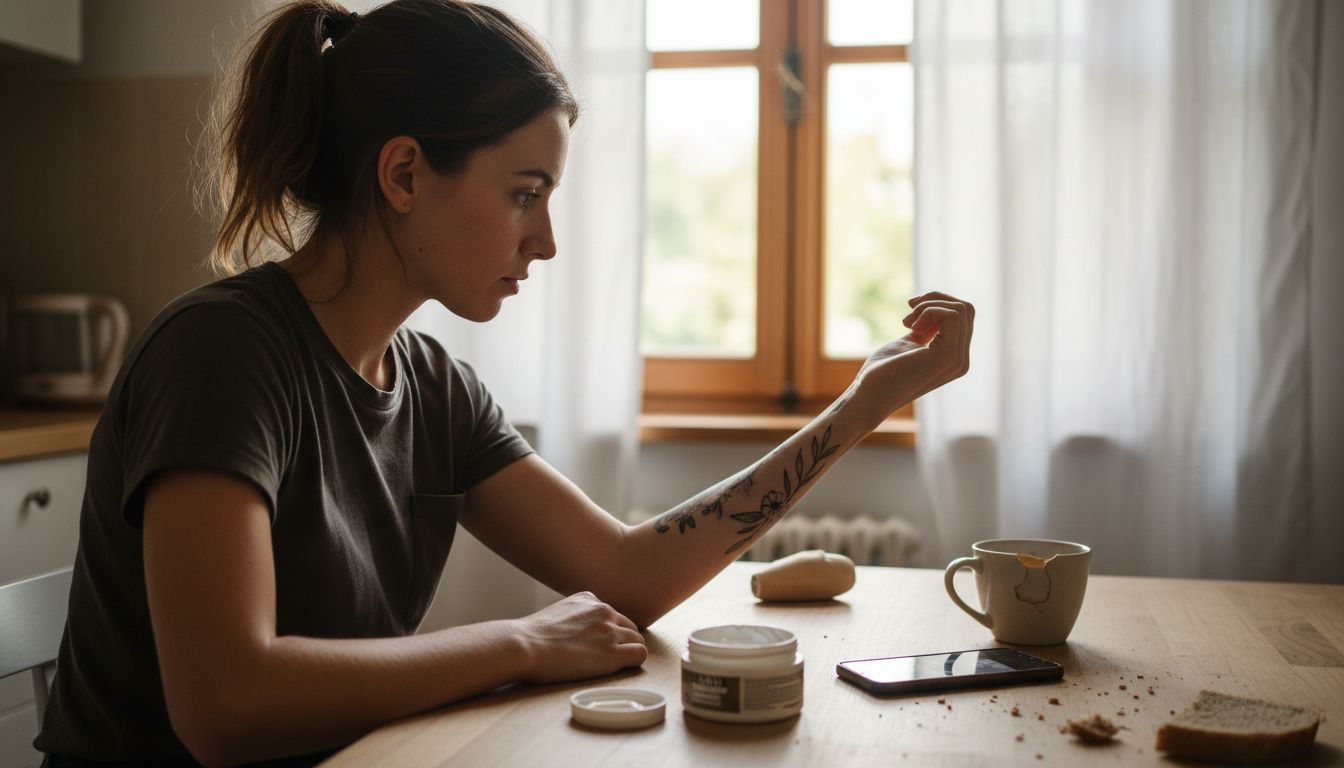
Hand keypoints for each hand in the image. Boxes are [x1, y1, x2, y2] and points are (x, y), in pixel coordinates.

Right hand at [513, 592, 647, 683]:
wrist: (524, 646)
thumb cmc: (532, 636)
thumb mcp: (558, 611)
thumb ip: (576, 615)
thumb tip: (581, 630)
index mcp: (590, 599)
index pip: (613, 615)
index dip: (608, 632)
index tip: (597, 644)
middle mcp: (604, 611)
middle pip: (629, 627)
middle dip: (622, 641)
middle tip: (607, 657)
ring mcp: (609, 632)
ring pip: (637, 640)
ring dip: (628, 652)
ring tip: (612, 665)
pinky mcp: (611, 654)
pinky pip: (639, 654)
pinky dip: (633, 661)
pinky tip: (620, 668)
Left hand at [854, 291, 973, 415]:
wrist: (868, 395)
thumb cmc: (882, 371)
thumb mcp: (910, 343)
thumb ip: (927, 330)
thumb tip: (937, 309)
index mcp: (954, 357)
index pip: (964, 317)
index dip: (937, 303)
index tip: (910, 309)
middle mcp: (961, 361)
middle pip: (966, 309)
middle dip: (935, 299)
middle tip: (909, 311)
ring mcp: (957, 360)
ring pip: (961, 309)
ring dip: (928, 305)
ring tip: (907, 322)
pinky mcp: (948, 356)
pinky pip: (951, 316)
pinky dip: (928, 311)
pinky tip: (910, 328)